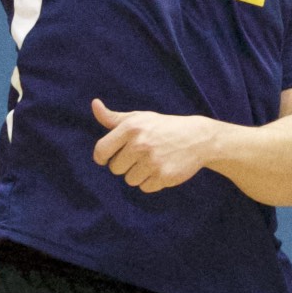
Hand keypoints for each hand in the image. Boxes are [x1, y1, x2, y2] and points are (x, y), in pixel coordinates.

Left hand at [91, 98, 212, 193]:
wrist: (197, 137)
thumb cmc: (163, 127)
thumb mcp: (139, 118)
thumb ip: (113, 117)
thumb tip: (94, 104)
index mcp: (131, 127)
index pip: (101, 151)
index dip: (102, 157)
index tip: (108, 157)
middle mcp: (140, 144)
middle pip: (115, 168)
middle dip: (125, 164)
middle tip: (140, 154)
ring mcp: (152, 161)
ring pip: (129, 180)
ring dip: (138, 174)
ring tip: (153, 160)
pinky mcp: (163, 176)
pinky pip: (144, 188)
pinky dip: (151, 181)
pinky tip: (161, 168)